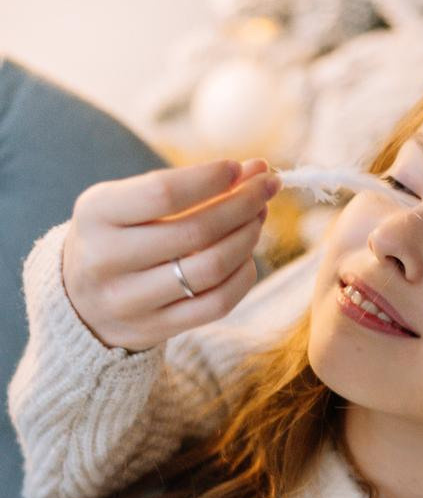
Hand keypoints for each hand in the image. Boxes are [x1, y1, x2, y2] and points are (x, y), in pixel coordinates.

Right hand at [62, 158, 280, 351]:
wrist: (81, 301)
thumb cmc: (118, 236)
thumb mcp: (130, 202)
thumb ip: (187, 184)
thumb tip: (257, 170)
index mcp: (96, 215)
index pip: (163, 193)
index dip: (211, 179)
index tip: (242, 168)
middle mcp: (107, 260)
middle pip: (195, 231)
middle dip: (243, 204)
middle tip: (267, 187)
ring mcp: (130, 301)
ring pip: (210, 269)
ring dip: (247, 238)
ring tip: (258, 218)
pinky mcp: (155, 329)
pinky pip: (216, 303)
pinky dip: (242, 276)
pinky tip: (246, 257)